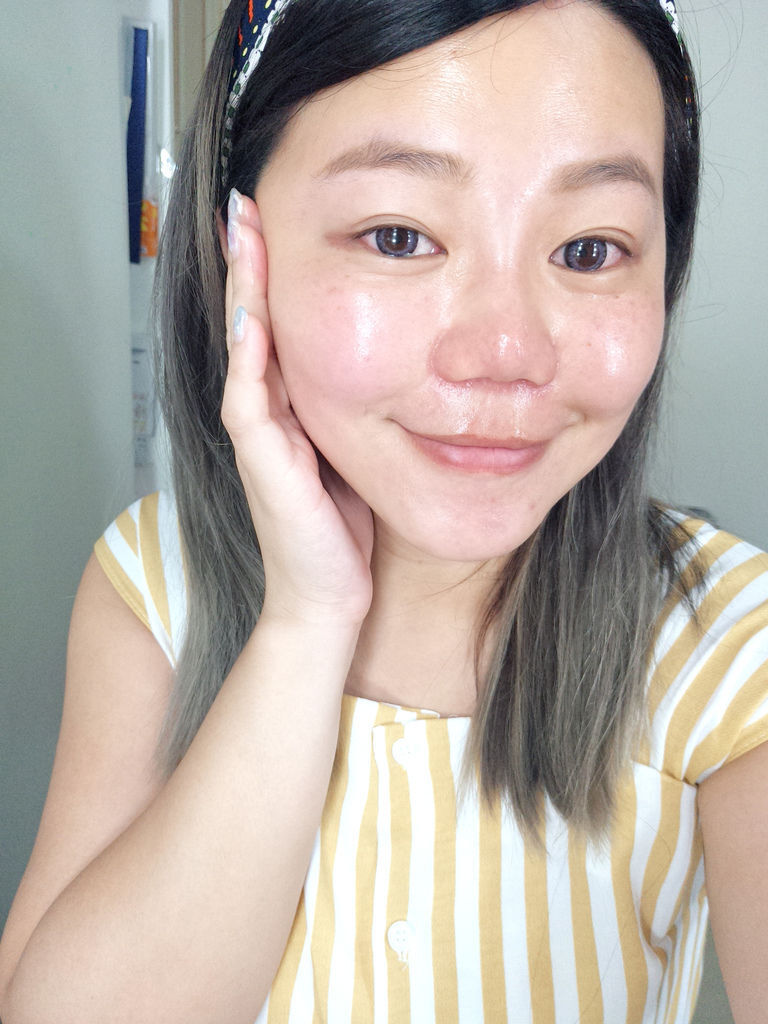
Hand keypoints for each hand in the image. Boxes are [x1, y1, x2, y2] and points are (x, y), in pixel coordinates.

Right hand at [221, 190, 373, 625]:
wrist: (328, 595)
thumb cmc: (344, 529)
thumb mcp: (358, 451)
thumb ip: (362, 408)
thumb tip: (405, 366)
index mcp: (291, 406)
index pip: (278, 324)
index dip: (274, 274)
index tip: (278, 220)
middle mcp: (267, 411)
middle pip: (252, 320)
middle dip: (249, 262)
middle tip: (248, 203)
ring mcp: (259, 433)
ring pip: (243, 346)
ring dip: (242, 290)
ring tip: (243, 233)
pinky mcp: (262, 460)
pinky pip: (250, 396)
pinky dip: (249, 354)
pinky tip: (253, 314)